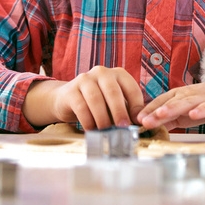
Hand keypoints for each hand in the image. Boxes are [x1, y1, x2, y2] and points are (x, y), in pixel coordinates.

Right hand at [23, 66, 144, 129]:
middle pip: (113, 92)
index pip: (131, 88)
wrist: (67, 100)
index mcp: (117, 74)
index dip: (136, 106)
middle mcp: (102, 72)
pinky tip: (91, 129)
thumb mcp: (113, 104)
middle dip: (119, 112)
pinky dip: (88, 121)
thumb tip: (138, 123)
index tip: (137, 122)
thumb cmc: (97, 104)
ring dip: (102, 118)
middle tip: (122, 128)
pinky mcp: (71, 90)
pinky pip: (81, 106)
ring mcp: (85, 79)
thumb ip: (125, 110)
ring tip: (106, 131)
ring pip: (96, 99)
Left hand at [138, 81, 204, 129]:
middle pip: (170, 101)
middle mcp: (189, 94)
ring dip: (173, 107)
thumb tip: (151, 126)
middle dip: (156, 111)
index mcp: (180, 96)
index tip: (137, 120)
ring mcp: (203, 98)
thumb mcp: (185, 113)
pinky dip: (201, 110)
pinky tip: (193, 114)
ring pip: (186, 102)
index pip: (161, 101)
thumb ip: (170, 119)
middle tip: (144, 120)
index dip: (149, 110)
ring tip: (162, 114)